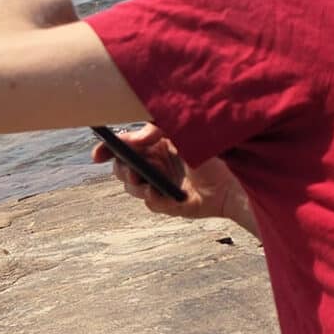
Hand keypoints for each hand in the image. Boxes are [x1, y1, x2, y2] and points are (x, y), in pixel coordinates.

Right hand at [93, 124, 254, 232]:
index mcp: (157, 145)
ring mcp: (161, 185)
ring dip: (136, 184)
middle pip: (122, 168)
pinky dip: (151, 199)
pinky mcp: (169, 204)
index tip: (98, 154)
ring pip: (132, 187)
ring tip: (148, 181)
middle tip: (132, 170)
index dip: (108, 150)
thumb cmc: (213, 154)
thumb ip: (158, 129)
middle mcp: (156, 164)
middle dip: (123, 169)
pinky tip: (158, 193)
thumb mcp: (183, 133)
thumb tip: (133, 137)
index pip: (124, 146)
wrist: (235, 183)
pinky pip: (149, 204)